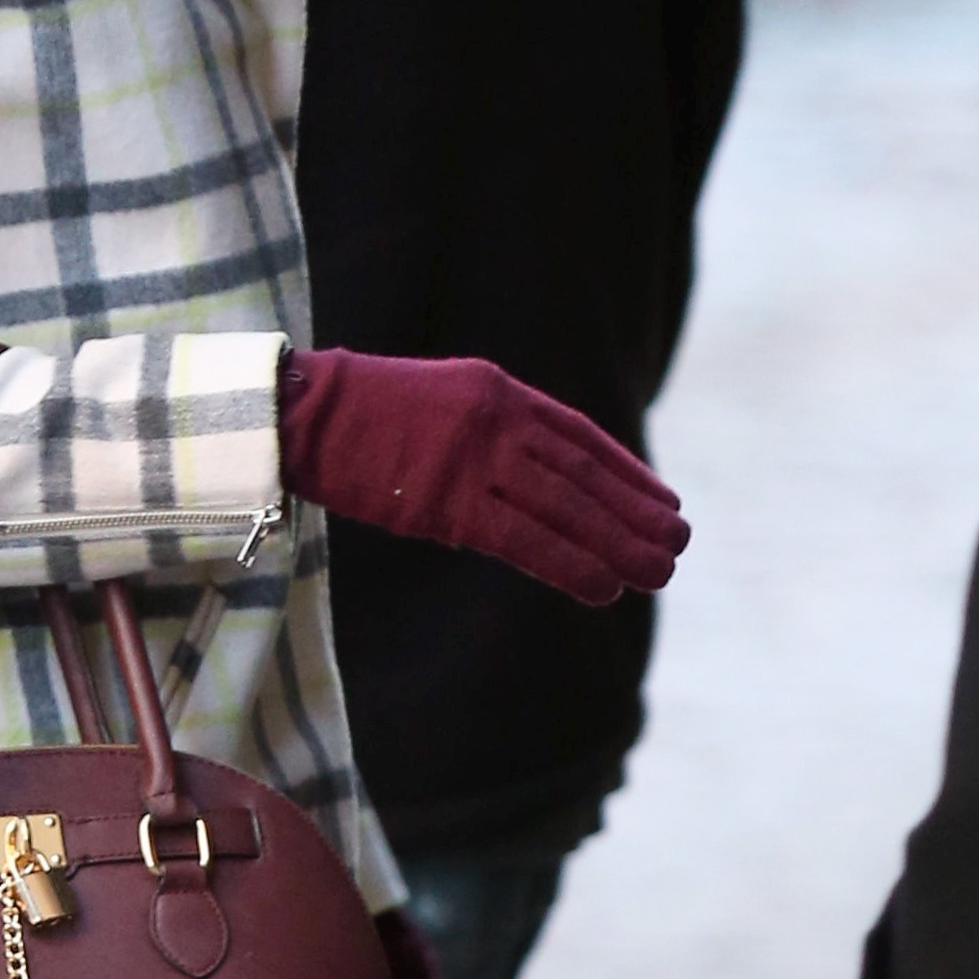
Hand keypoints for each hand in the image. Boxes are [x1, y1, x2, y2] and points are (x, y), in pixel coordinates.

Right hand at [277, 348, 687, 605]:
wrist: (300, 412)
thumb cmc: (362, 413)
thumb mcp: (441, 399)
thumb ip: (492, 428)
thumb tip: (538, 474)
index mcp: (497, 390)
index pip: (580, 438)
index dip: (627, 475)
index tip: (664, 502)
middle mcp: (496, 421)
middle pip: (581, 476)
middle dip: (635, 513)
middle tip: (678, 543)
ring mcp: (473, 460)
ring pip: (563, 510)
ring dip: (617, 545)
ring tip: (658, 572)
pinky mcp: (446, 501)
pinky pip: (524, 540)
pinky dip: (570, 566)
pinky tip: (603, 588)